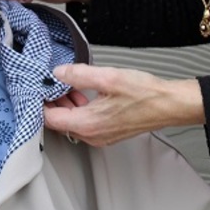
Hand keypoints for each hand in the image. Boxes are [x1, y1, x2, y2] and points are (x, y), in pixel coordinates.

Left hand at [45, 64, 204, 146]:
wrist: (170, 105)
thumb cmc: (145, 94)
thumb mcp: (108, 77)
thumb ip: (79, 75)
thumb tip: (58, 72)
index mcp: (88, 124)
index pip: (49, 119)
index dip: (40, 102)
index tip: (39, 87)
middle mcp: (92, 136)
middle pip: (59, 122)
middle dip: (52, 102)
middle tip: (51, 83)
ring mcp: (100, 137)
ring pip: (72, 123)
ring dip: (67, 105)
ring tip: (68, 85)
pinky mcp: (108, 133)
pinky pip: (85, 124)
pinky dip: (79, 109)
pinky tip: (84, 93)